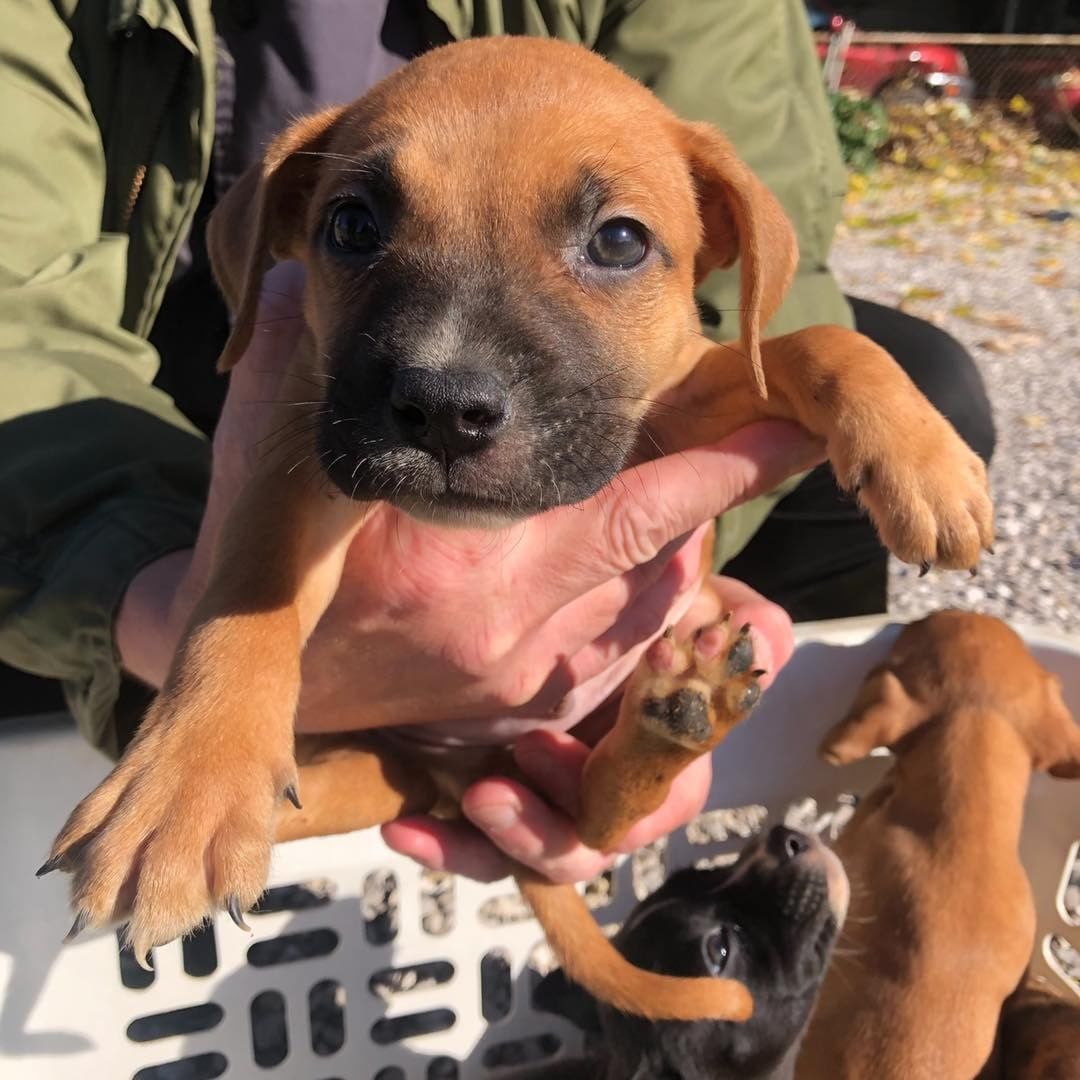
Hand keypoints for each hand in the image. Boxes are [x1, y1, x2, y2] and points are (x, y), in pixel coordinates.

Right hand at [116, 262, 822, 879]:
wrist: (258, 688)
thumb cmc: (262, 568)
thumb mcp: (265, 461)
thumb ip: (296, 370)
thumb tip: (306, 278)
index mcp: (460, 563)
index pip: (631, 504)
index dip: (722, 466)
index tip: (794, 426)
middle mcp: (508, 633)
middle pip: (665, 566)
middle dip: (715, 505)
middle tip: (757, 449)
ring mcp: (520, 688)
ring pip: (652, 619)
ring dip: (680, 559)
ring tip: (685, 506)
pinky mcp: (516, 718)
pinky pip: (618, 669)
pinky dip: (643, 620)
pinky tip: (638, 582)